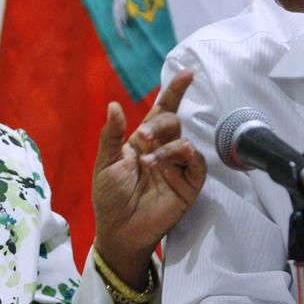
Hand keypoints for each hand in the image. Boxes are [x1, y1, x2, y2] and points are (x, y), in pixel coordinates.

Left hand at [91, 69, 203, 283]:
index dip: (175, 92)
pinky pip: (197, 165)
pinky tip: (171, 160)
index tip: (187, 74)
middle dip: (160, 124)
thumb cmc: (109, 197)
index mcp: (144, 141)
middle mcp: (163, 150)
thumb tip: (113, 105)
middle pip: (173, 123)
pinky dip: (187, 157)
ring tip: (147, 161)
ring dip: (167, 146)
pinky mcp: (188, 186)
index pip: (163, 111)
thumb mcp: (105, 164)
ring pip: (185, 142)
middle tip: (142, 138)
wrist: (118, 230)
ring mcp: (177, 168)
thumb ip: (111, 136)